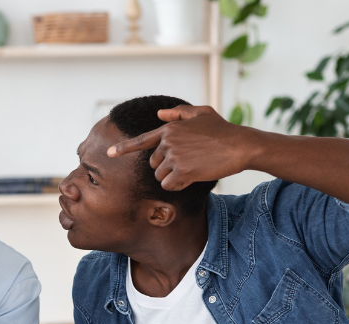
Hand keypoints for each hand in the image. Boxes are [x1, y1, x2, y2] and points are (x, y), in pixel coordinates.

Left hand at [107, 104, 255, 191]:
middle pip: (153, 164)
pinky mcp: (182, 171)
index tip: (108, 153)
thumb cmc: (222, 129)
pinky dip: (178, 185)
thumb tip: (160, 114)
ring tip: (193, 167)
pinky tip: (192, 177)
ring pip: (160, 176)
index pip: (141, 141)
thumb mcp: (201, 113)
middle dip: (166, 166)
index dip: (123, 148)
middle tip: (189, 161)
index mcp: (169, 128)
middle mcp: (167, 142)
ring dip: (173, 177)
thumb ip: (179, 113)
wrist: (240, 145)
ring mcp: (174, 157)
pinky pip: (169, 185)